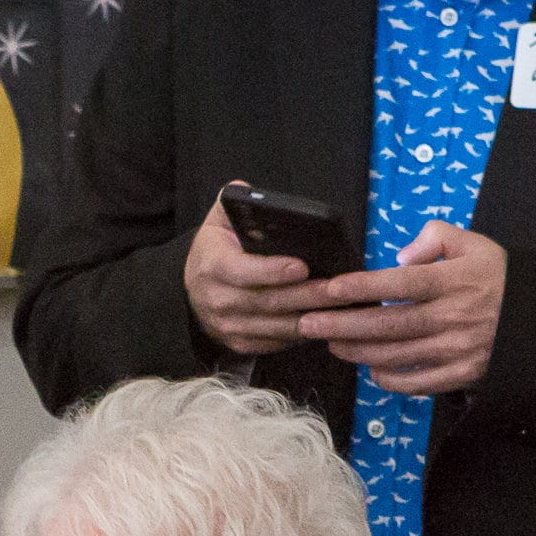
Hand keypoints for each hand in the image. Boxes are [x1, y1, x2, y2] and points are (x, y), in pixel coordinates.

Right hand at [182, 192, 364, 357]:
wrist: (193, 289)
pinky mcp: (239, 344)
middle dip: (307, 296)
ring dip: (311, 320)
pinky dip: (301, 336)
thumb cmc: (214, 250)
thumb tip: (251, 191)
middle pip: (268, 301)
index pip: (243, 271)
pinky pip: (275, 343)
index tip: (302, 267)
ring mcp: (228, 326)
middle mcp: (217, 300)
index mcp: (212, 265)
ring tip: (342, 309)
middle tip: (341, 289)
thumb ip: (235, 202)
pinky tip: (325, 324)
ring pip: (275, 327)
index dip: (273, 271)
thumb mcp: (218, 221)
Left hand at [297, 220, 506, 394]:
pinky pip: (416, 383)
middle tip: (308, 323)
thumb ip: (436, 238)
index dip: (363, 287)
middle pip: (388, 325)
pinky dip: (389, 379)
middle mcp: (453, 317)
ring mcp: (456, 350)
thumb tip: (402, 257)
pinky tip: (369, 368)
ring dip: (357, 351)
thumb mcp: (474, 243)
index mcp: (454, 281)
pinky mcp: (460, 374)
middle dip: (343, 325)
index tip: (331, 289)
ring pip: (395, 356)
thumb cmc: (498, 278)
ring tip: (330, 342)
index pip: (401, 284)